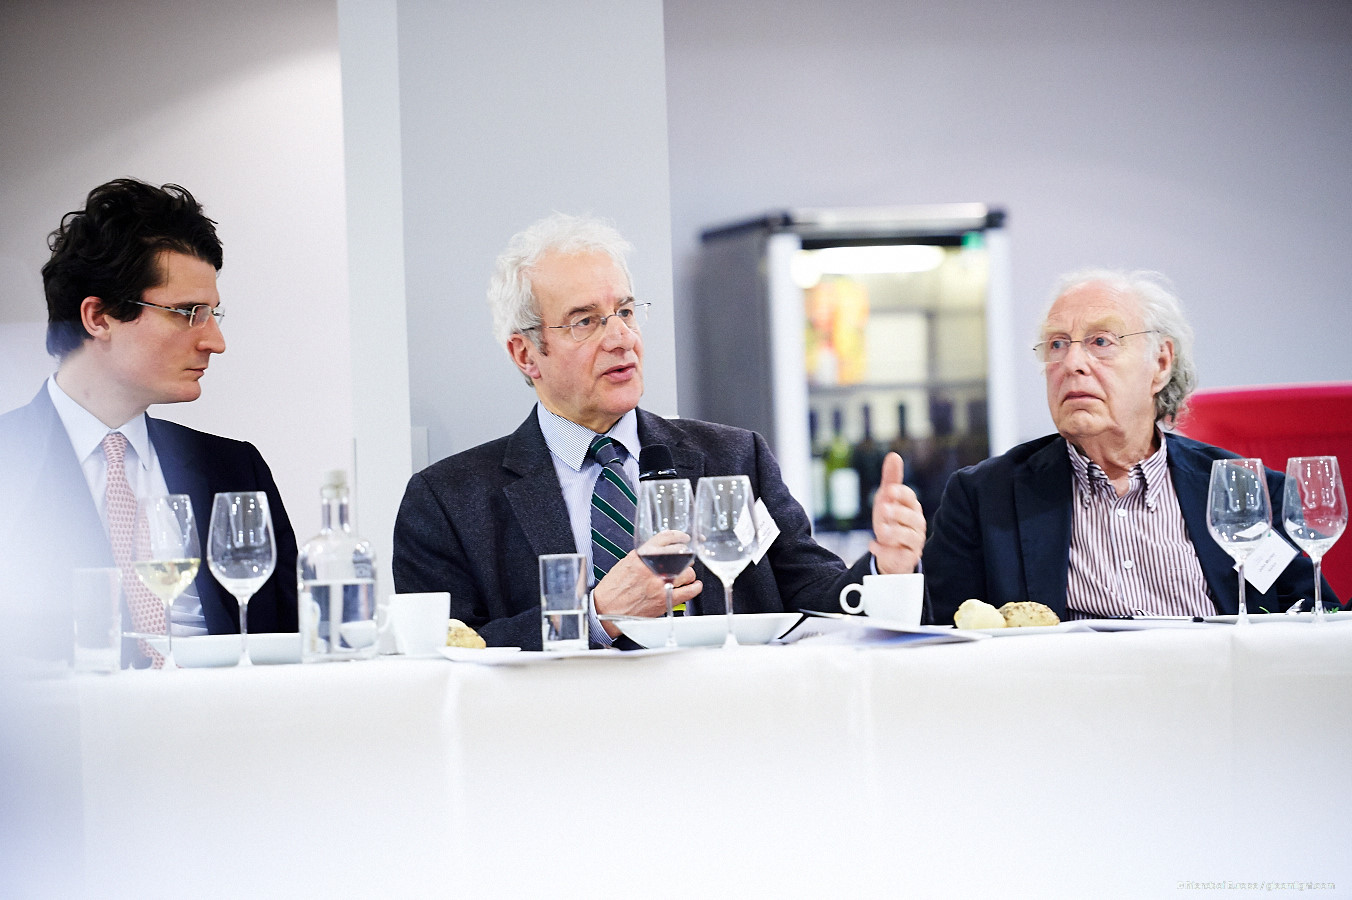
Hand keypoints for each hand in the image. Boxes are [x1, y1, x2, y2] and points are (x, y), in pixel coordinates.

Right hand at [592, 547, 702, 637]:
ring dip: (689, 573)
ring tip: (687, 575)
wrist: (605, 610)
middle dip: (684, 556)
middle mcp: (651, 569)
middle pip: (680, 555)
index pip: (665, 539)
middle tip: (685, 559)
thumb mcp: (624, 564)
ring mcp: (659, 585)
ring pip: (687, 572)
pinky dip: (695, 587)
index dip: (679, 537)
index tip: (684, 538)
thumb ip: (643, 558)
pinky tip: (694, 586)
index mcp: (640, 557)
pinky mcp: (665, 600)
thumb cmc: (612, 590)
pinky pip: (688, 591)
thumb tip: (660, 554)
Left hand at [869, 451, 924, 573]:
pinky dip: (885, 551)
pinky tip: (872, 545)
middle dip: (899, 513)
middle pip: (913, 518)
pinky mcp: (906, 559)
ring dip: (894, 532)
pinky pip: (899, 556)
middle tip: (883, 509)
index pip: (911, 499)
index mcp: (912, 508)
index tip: (888, 490)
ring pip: (910, 537)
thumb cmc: (892, 521)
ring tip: (880, 530)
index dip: (901, 494)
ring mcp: (913, 543)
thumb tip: (894, 455)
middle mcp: (916, 525)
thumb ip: (891, 479)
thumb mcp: (888, 500)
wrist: (893, 552)